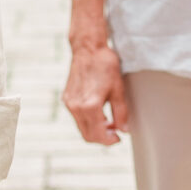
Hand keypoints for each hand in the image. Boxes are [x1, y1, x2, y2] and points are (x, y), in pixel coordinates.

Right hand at [62, 27, 128, 144]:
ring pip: (81, 128)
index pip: (98, 135)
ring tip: (109, 122)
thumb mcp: (118, 89)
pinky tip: (98, 113)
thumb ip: (121, 113)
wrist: (88, 48)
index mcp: (90, 105)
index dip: (110, 141)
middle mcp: (76, 107)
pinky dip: (87, 121)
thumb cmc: (105, 65)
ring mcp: (69, 103)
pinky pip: (77, 117)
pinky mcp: (66, 98)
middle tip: (115, 133)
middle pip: (87, 136)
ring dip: (95, 130)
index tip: (119, 138)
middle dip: (102, 139)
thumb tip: (124, 130)